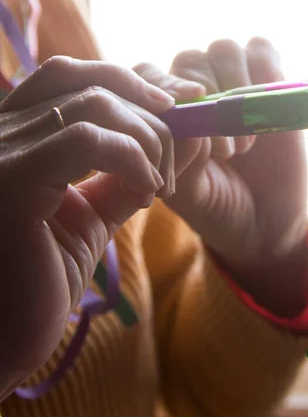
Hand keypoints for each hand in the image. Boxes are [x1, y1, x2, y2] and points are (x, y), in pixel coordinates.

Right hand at [0, 56, 174, 397]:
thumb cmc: (40, 280)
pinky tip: (147, 191)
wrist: (5, 340)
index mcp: (14, 137)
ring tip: (162, 183)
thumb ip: (115, 179)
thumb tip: (154, 152)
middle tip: (181, 151)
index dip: (127, 80)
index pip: (68, 76)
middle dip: (150, 111)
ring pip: (93, 105)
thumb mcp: (88, 218)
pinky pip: (84, 139)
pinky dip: (131, 156)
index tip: (176, 104)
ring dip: (148, 139)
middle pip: (85, 81)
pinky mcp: (9, 183)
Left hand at [135, 38, 307, 316]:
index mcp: (163, 115)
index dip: (163, 87)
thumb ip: (180, 159)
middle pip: (189, 60)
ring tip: (244, 143)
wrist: (265, 222)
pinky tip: (267, 109)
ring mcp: (231, 83)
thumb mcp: (188, 193)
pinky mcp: (268, 81)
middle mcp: (194, 93)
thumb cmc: (216, 208)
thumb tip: (187, 124)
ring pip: (223, 49)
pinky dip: (265, 69)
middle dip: (208, 103)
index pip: (148, 75)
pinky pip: (261, 47)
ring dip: (236, 89)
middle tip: (224, 153)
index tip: (184, 115)